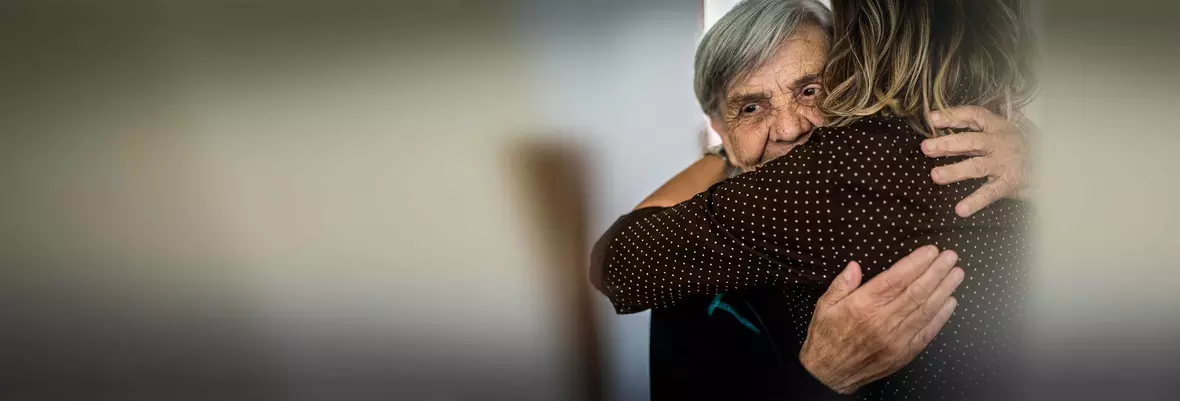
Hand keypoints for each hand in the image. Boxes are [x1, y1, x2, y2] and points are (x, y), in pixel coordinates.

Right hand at [799, 246, 962, 394]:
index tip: (930, 251)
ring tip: (956, 275)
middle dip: (936, 272)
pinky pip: (926, 332)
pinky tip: (951, 302)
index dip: (916, 263)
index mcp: (861, 306)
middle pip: (916, 292)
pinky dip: (941, 317)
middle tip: (950, 257)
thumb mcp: (825, 305)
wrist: (829, 374)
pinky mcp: (903, 353)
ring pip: (925, 310)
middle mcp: (881, 321)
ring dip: (944, 290)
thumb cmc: (827, 337)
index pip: (895, 279)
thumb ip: (841, 284)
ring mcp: (895, 339)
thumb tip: (855, 266)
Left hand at [920, 106, 1035, 216]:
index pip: (974, 115)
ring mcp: (1004, 163)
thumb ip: (989, 121)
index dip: (953, 116)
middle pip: (971, 141)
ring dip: (954, 171)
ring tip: (935, 176)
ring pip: (976, 166)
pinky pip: (990, 192)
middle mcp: (1000, 143)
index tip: (932, 118)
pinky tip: (961, 209)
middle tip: (926, 148)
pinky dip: (975, 202)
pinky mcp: (1010, 183)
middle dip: (947, 144)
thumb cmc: (1027, 145)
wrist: (1056, 165)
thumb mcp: (1012, 127)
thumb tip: (964, 114)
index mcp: (998, 126)